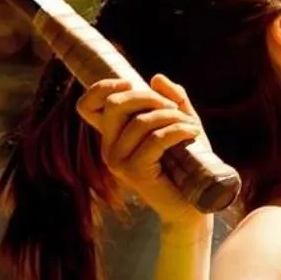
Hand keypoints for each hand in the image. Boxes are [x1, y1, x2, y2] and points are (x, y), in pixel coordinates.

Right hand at [76, 74, 210, 228]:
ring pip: (140, 122)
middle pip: (115, 104)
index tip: (131, 83)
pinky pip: (156, 140)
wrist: (194, 201)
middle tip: (175, 108)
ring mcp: (118, 161)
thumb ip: (173, 101)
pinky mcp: (134, 172)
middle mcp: (108, 147)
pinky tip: (193, 133)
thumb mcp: (181, 123)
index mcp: (113, 135)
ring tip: (191, 125)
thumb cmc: (187, 161)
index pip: (87, 106)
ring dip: (172, 116)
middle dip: (149, 97)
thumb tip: (157, 78)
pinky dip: (178, 130)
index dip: (102, 87)